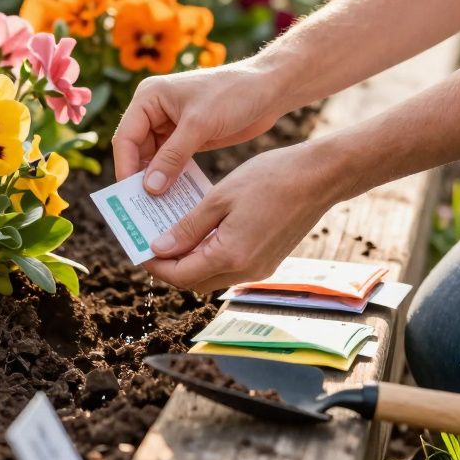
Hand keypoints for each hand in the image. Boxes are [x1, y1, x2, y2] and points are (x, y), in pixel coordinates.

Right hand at [113, 63, 285, 194]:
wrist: (269, 89)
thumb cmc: (232, 94)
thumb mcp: (199, 125)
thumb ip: (172, 157)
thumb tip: (149, 188)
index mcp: (149, 97)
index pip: (126, 137)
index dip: (126, 166)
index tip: (130, 194)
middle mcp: (154, 111)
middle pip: (137, 151)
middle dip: (140, 177)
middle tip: (142, 208)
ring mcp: (171, 126)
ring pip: (154, 160)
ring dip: (157, 181)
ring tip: (158, 209)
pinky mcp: (188, 138)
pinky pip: (173, 163)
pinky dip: (173, 179)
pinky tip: (176, 198)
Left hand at [143, 141, 348, 292]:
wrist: (319, 177)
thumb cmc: (271, 179)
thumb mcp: (220, 198)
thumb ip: (188, 227)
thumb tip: (160, 248)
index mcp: (231, 256)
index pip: (180, 275)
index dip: (155, 265)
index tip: (139, 247)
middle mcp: (246, 271)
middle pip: (194, 282)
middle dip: (170, 265)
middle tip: (152, 239)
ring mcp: (260, 269)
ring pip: (212, 276)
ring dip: (190, 260)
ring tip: (174, 232)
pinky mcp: (268, 261)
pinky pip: (230, 267)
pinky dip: (211, 254)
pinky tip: (203, 230)